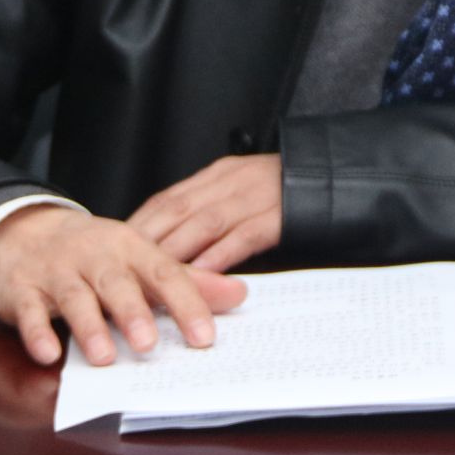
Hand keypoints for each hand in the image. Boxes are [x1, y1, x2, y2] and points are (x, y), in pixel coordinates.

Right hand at [0, 203, 246, 366]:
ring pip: (74, 297)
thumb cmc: (96, 255)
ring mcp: (56, 271)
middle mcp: (95, 256)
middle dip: (133, 313)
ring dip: (89, 327)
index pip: (163, 273)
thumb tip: (239, 295)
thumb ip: (187, 281)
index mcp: (130, 247)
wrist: (26, 233)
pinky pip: (27, 311)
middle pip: (116, 282)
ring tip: (105, 357)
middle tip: (150, 346)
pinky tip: (48, 354)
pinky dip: (36, 332)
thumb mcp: (140, 260)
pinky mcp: (21, 289)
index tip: (205, 338)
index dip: (185, 304)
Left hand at [126, 154, 282, 272]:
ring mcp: (256, 198)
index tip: (116, 248)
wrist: (337, 175)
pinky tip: (203, 273)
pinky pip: (245, 236)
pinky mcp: (280, 217)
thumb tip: (175, 241)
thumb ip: (211, 208)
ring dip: (177, 251)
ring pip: (206, 224)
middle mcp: (232, 182)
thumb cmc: (287, 190)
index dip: (139, 225)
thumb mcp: (243, 189)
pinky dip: (220, 254)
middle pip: (179, 211)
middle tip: (124, 270)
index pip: (167, 199)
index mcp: (219, 175)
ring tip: (154, 279)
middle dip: (148, 241)